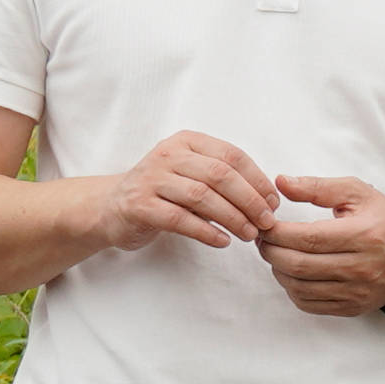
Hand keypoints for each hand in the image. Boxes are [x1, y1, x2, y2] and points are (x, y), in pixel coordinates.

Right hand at [81, 130, 276, 261]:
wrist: (110, 206)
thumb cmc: (162, 192)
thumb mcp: (191, 175)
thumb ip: (222, 181)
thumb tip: (267, 200)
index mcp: (187, 141)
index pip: (232, 155)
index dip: (257, 179)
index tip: (273, 202)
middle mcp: (168, 155)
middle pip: (220, 175)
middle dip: (249, 200)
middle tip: (266, 222)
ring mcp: (152, 179)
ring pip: (201, 196)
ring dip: (232, 217)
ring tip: (249, 235)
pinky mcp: (140, 205)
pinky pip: (179, 219)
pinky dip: (205, 231)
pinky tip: (222, 241)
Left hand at [255, 171, 384, 317]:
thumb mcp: (357, 193)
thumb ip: (317, 187)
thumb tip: (281, 182)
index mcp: (364, 235)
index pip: (308, 237)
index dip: (278, 232)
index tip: (265, 224)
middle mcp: (362, 267)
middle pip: (300, 265)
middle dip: (271, 251)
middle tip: (263, 239)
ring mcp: (356, 291)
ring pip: (300, 287)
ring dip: (278, 271)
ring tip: (275, 254)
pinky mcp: (352, 307)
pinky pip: (309, 304)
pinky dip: (292, 289)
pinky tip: (292, 273)